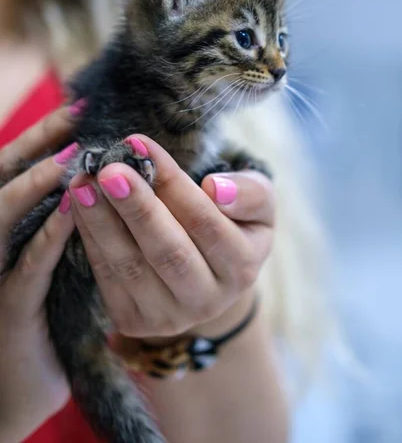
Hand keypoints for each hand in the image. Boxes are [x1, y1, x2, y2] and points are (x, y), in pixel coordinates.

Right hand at [0, 106, 77, 440]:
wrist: (17, 382)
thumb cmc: (40, 311)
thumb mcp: (45, 258)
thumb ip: (61, 220)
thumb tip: (94, 179)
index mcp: (4, 231)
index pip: (16, 171)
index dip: (42, 139)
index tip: (77, 110)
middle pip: (5, 183)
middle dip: (39, 147)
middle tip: (74, 117)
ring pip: (6, 219)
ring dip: (36, 185)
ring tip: (72, 156)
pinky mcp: (9, 309)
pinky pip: (27, 268)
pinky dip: (48, 236)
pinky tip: (72, 210)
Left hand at [68, 135, 273, 343]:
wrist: (208, 271)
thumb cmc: (232, 223)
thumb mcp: (257, 204)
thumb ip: (249, 193)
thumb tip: (216, 188)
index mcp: (243, 268)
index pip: (206, 222)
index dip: (173, 184)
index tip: (141, 145)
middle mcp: (209, 300)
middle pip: (169, 252)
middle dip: (136, 208)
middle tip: (109, 170)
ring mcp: (169, 317)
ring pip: (131, 267)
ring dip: (103, 223)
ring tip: (83, 184)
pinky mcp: (134, 321)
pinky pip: (107, 278)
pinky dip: (91, 240)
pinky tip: (80, 207)